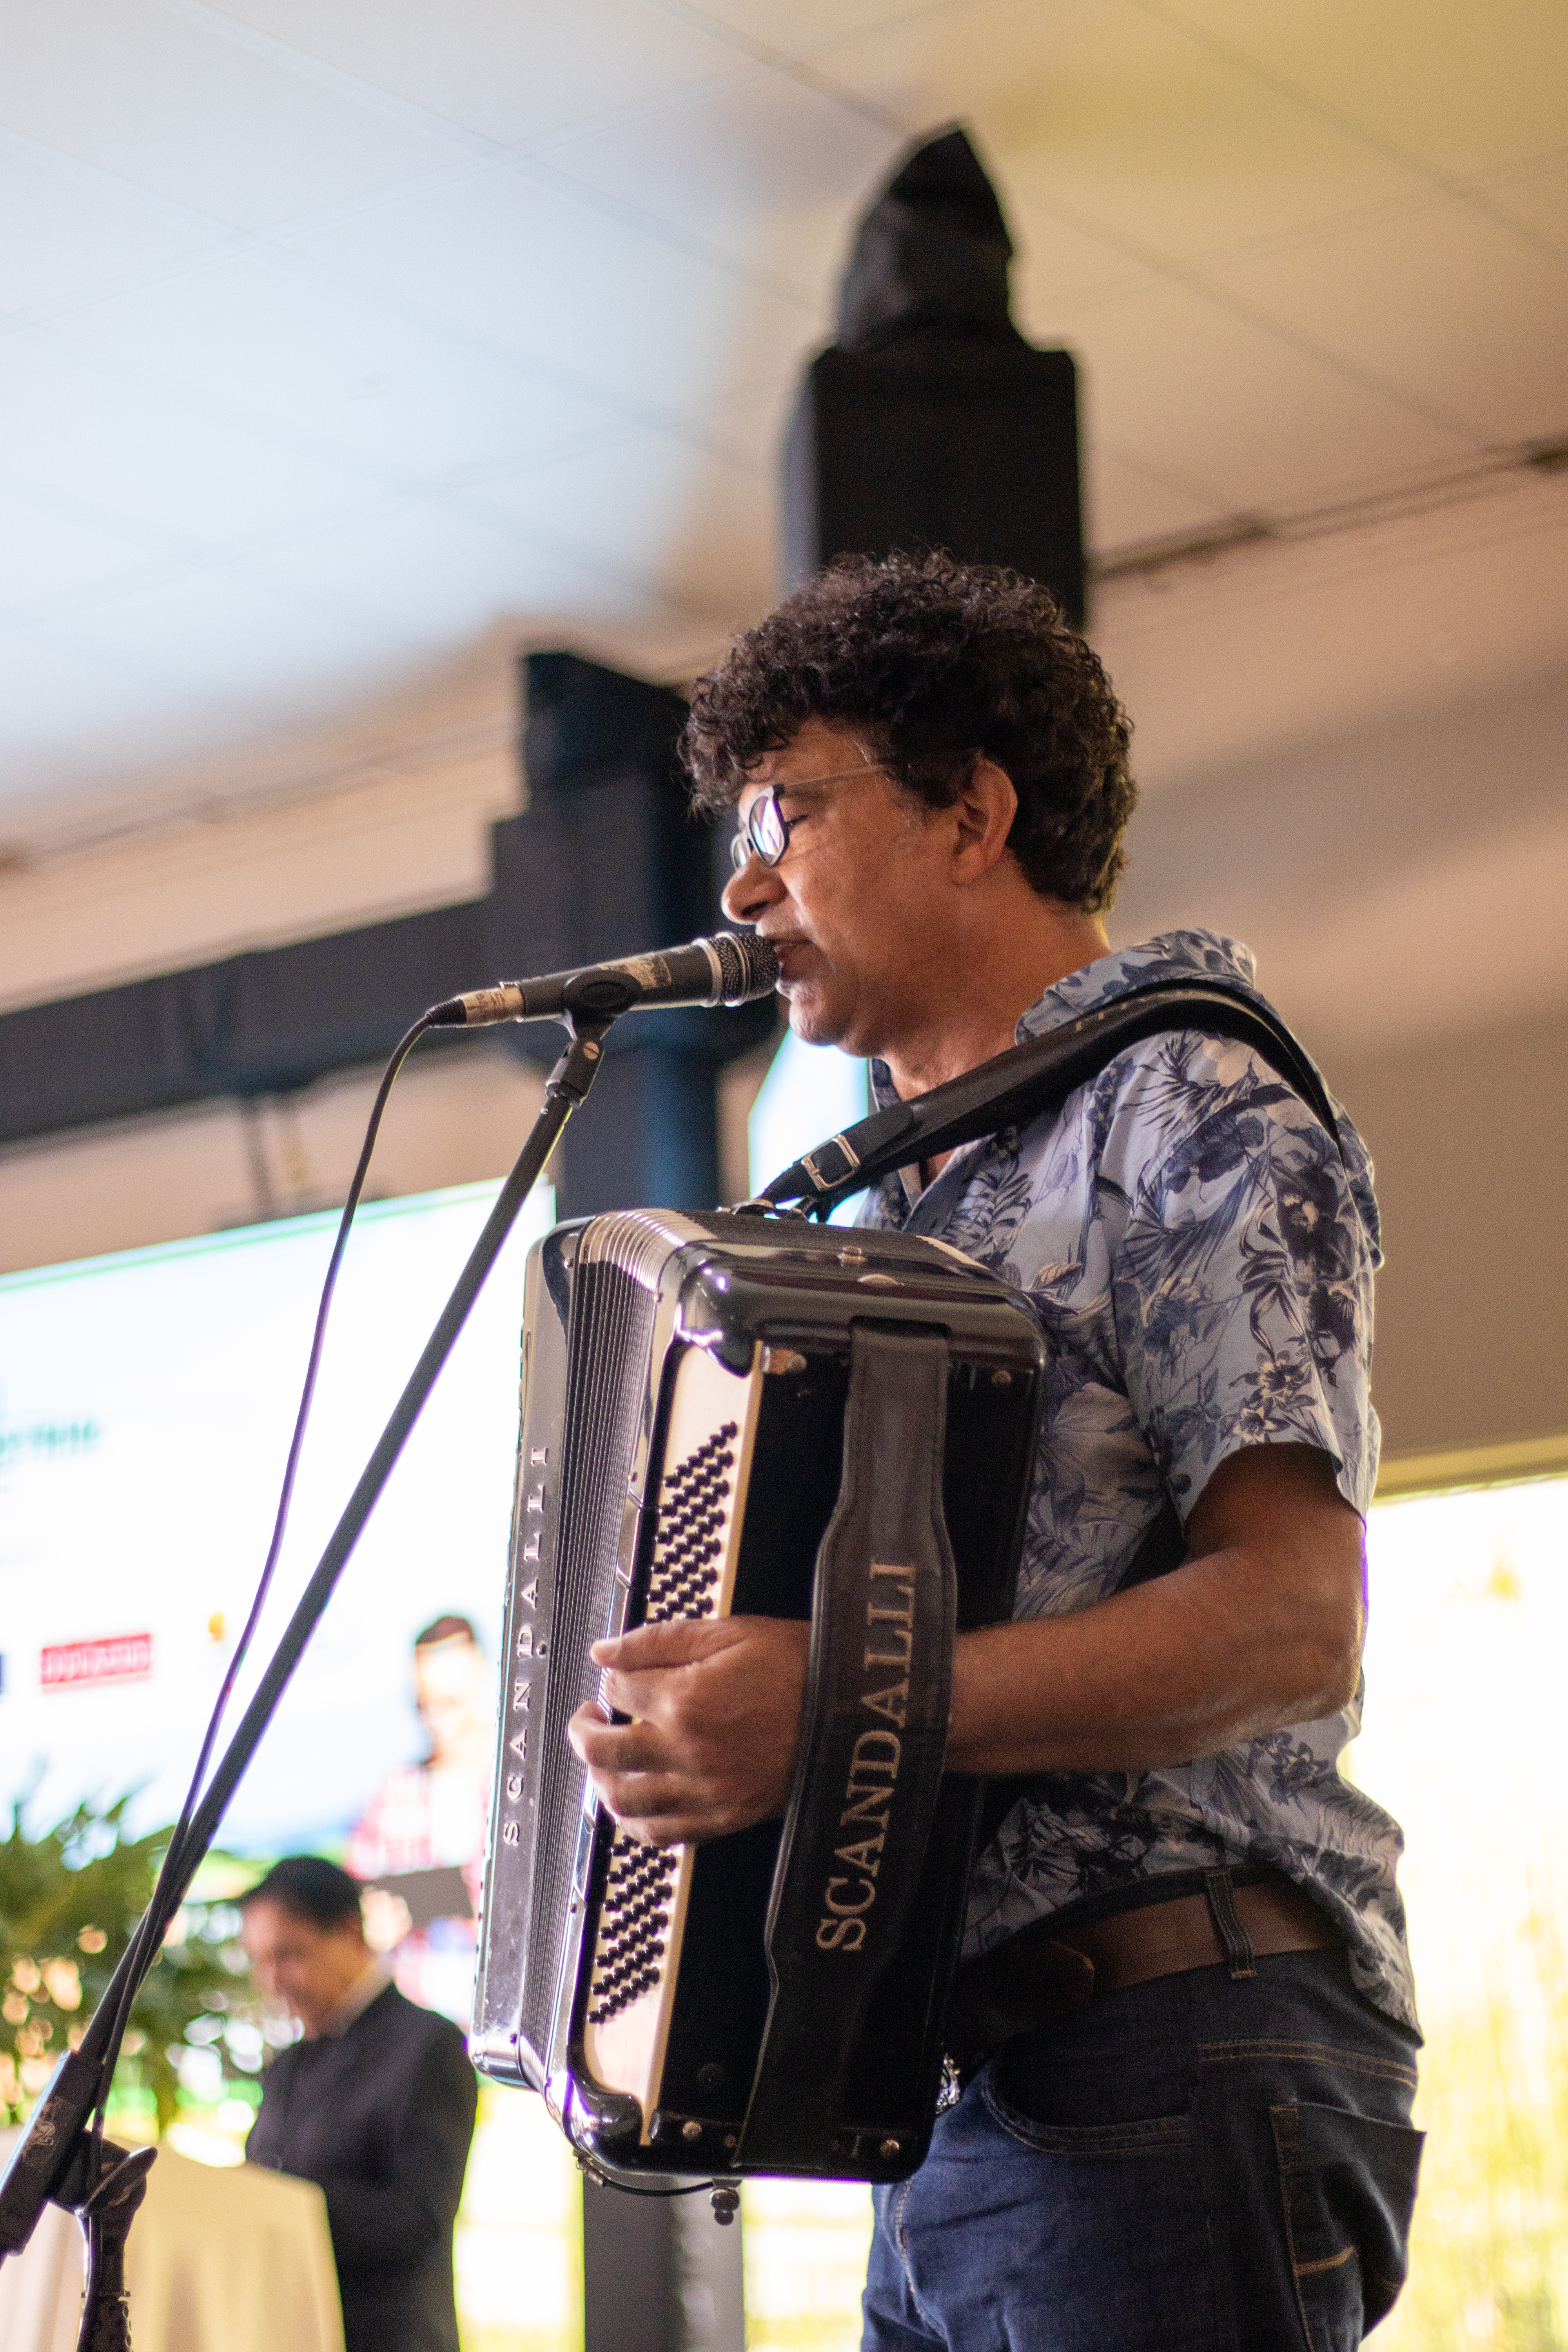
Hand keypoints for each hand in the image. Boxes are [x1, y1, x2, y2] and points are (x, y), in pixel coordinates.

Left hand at [567, 1615, 808, 1844]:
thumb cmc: (795, 1667)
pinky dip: (634, 1820)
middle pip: (603, 1748)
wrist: (847, 1710)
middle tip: (588, 1717)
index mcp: (685, 1699)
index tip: (620, 1673)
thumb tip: (604, 1650)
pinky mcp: (722, 1816)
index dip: (612, 1678)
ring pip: (622, 1797)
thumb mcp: (727, 1633)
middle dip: (584, 1729)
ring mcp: (703, 1790)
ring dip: (600, 1776)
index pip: (616, 1690)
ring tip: (604, 1758)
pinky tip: (631, 1800)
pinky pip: (659, 1833)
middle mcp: (687, 1750)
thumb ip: (658, 1640)